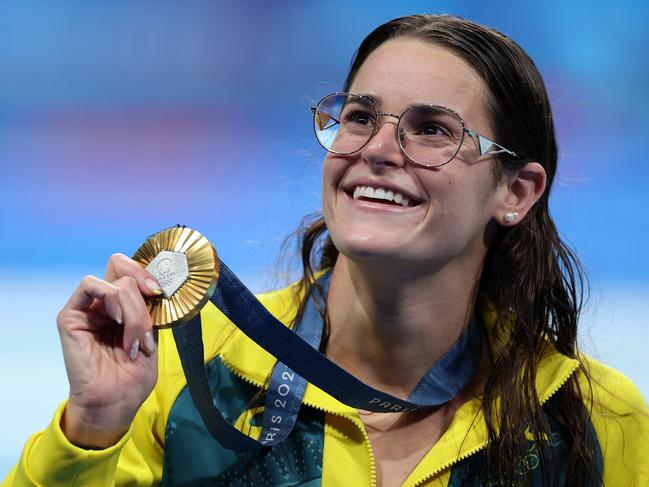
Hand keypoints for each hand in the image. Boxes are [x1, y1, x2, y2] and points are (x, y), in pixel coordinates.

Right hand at [57, 253, 162, 447]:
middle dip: (144, 289)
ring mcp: (87, 307)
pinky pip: (90, 285)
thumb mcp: (151, 336)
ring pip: (116, 282)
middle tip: (151, 313)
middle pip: (123, 269)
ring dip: (134, 311)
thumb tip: (157, 285)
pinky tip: (119, 321)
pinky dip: (111, 298)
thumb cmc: (132, 375)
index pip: (133, 272)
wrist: (115, 403)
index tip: (162, 292)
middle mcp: (105, 303)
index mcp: (124, 306)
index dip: (149, 274)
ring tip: (136, 341)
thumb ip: (150, 309)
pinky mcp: (71, 315)